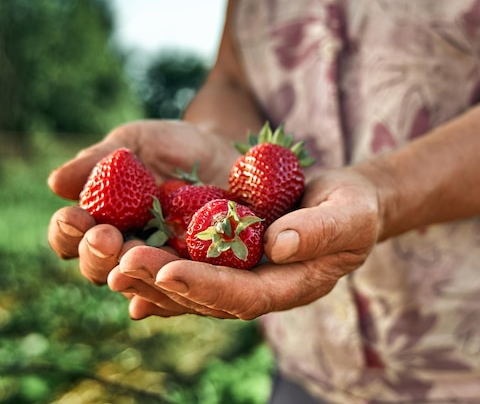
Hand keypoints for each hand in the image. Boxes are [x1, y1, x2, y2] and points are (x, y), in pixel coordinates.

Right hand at [48, 119, 239, 285]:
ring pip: (139, 281)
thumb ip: (99, 160)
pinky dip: (172, 290)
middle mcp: (125, 250)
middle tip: (104, 238)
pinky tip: (164, 289)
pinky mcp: (196, 271)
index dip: (67, 230)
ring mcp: (161, 264)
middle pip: (100, 266)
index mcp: (100, 221)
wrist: (221, 151)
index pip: (71, 236)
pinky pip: (183, 287)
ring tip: (133, 255)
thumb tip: (56, 183)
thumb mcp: (134, 143)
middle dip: (98, 253)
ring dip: (133, 272)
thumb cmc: (170, 146)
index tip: (73, 215)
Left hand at [108, 168, 380, 319]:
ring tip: (109, 260)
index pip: (245, 294)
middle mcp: (257, 287)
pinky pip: (187, 262)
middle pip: (204, 294)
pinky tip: (121, 258)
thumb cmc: (354, 209)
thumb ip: (320, 231)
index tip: (171, 271)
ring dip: (148, 274)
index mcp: (289, 287)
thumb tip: (276, 243)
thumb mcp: (350, 215)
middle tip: (121, 266)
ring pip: (187, 282)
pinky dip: (155, 262)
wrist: (343, 202)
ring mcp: (239, 272)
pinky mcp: (226, 255)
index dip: (207, 286)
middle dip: (162, 282)